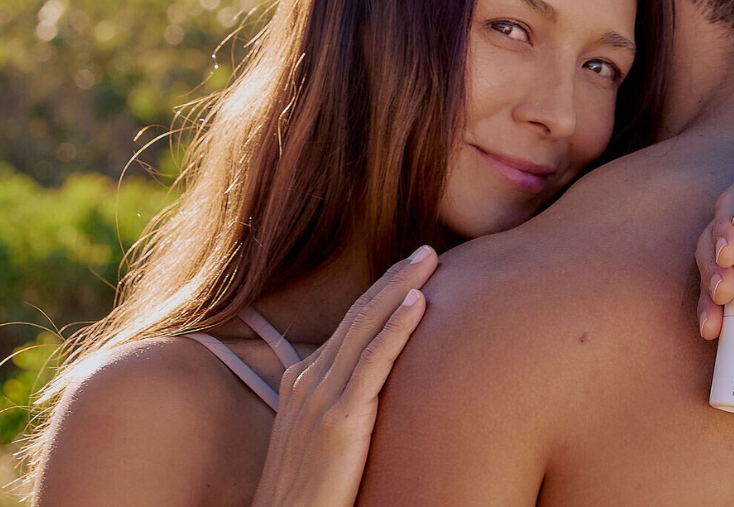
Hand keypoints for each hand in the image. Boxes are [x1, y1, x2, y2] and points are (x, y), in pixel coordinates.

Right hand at [250, 245, 437, 506]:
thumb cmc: (308, 490)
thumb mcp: (320, 438)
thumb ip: (341, 407)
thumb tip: (374, 393)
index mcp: (303, 379)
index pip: (349, 325)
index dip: (382, 294)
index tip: (411, 272)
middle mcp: (309, 379)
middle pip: (359, 315)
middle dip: (395, 279)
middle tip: (429, 250)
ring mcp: (322, 397)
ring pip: (367, 327)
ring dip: (401, 288)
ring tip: (431, 260)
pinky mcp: (340, 420)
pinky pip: (374, 363)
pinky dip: (397, 328)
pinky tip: (419, 304)